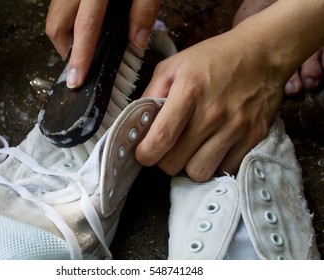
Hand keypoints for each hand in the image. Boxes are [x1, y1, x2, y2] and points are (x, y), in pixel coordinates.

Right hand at [45, 0, 159, 87]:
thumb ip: (144, 9)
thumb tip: (137, 40)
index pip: (83, 28)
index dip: (79, 57)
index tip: (76, 79)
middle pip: (55, 23)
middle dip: (65, 50)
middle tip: (79, 66)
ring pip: (56, 13)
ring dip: (66, 34)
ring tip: (84, 47)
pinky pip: (63, 3)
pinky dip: (70, 18)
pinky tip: (87, 23)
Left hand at [135, 29, 284, 181]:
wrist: (264, 53)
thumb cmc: (215, 59)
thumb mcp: (174, 65)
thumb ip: (151, 93)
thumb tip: (138, 123)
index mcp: (188, 92)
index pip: (160, 139)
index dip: (145, 154)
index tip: (143, 153)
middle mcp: (213, 113)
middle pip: (175, 163)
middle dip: (165, 159)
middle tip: (169, 147)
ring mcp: (236, 128)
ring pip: (199, 173)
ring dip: (189, 165)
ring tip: (191, 149)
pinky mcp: (253, 138)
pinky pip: (224, 169)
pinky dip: (214, 163)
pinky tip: (213, 147)